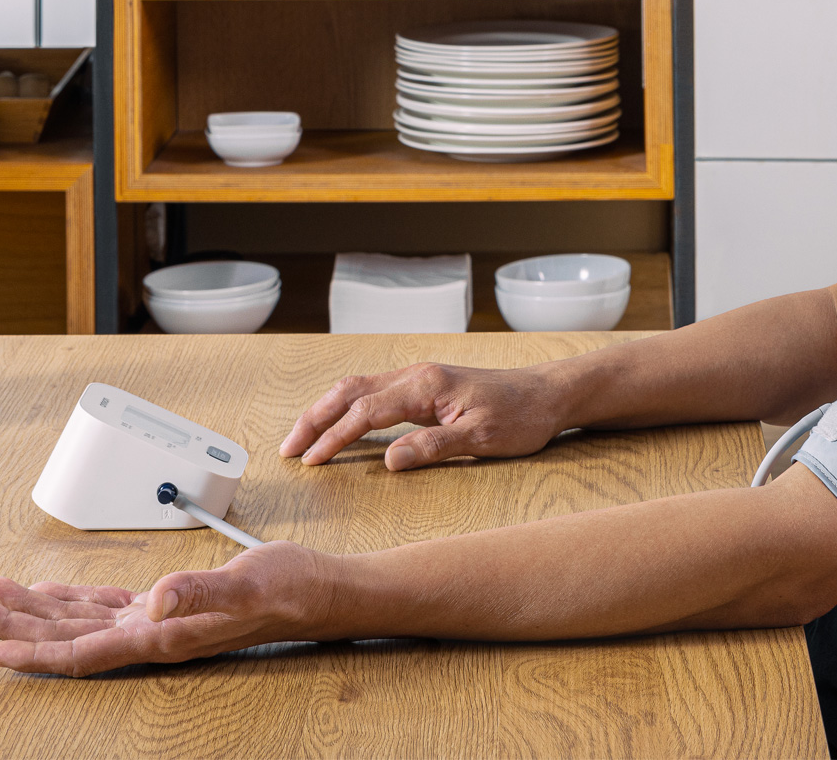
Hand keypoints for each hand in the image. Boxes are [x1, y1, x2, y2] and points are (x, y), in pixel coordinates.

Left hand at [0, 542, 337, 676]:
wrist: (318, 590)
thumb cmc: (286, 588)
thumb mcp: (243, 585)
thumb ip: (199, 592)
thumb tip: (155, 600)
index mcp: (160, 636)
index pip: (80, 652)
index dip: (32, 651)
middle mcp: (151, 635)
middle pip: (66, 636)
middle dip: (16, 622)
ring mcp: (157, 622)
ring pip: (79, 620)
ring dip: (35, 609)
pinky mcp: (168, 606)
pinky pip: (106, 607)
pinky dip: (74, 599)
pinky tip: (55, 594)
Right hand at [280, 361, 570, 469]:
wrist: (548, 395)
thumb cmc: (521, 416)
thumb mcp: (481, 438)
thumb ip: (433, 447)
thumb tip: (387, 461)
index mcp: (426, 385)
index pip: (366, 411)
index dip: (334, 436)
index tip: (310, 460)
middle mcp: (417, 375)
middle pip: (350, 391)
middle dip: (315, 418)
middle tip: (289, 448)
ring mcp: (419, 378)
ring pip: (359, 388)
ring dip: (327, 410)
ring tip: (304, 438)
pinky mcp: (425, 387)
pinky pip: (374, 392)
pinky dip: (348, 407)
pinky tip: (341, 424)